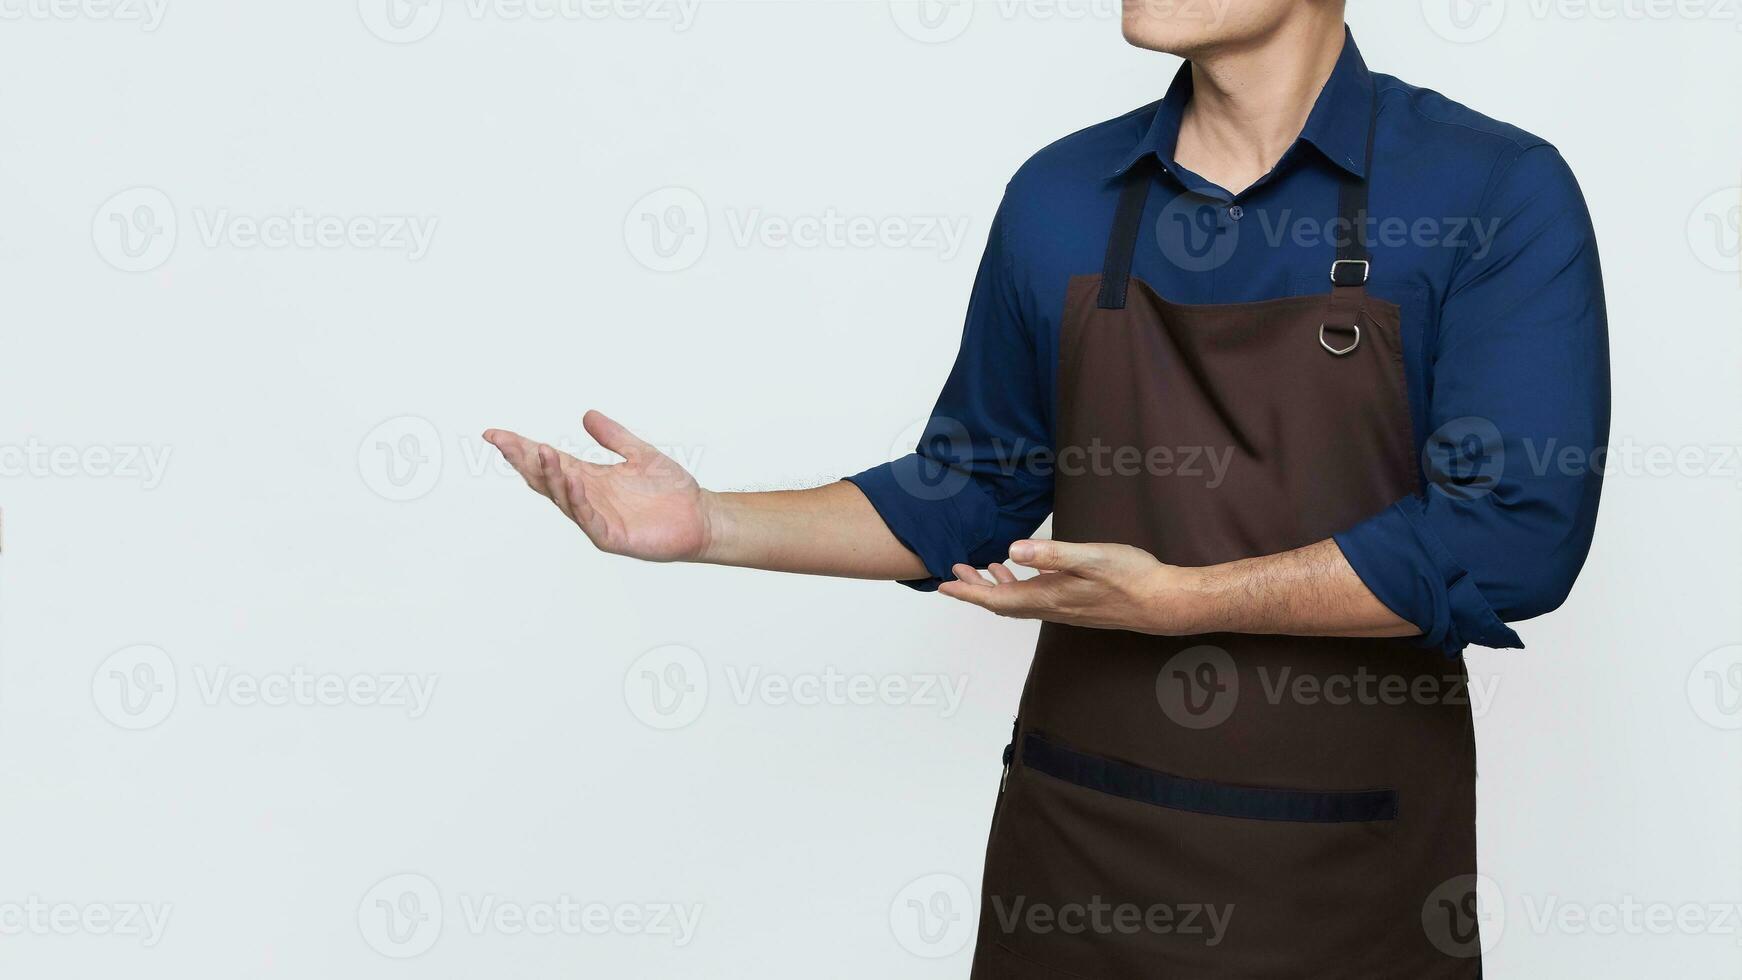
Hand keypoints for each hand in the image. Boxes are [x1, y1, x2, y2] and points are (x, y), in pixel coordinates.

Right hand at [484, 411, 715, 562]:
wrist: (701, 517)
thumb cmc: (671, 490)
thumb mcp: (639, 453)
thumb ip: (614, 436)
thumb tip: (586, 414)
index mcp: (589, 478)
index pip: (548, 461)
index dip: (521, 448)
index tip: (494, 434)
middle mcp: (586, 498)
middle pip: (545, 478)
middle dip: (523, 460)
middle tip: (502, 441)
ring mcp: (596, 518)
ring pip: (563, 497)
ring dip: (550, 474)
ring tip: (540, 451)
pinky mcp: (611, 536)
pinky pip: (588, 518)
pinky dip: (578, 499)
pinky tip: (572, 480)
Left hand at [938, 540, 1206, 634]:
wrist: (1163, 602)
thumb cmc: (1131, 577)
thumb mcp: (1090, 558)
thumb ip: (1051, 553)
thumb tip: (1012, 549)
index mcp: (1048, 597)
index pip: (996, 597)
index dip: (968, 590)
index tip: (943, 583)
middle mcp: (1051, 607)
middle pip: (1001, 602)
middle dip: (974, 588)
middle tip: (952, 573)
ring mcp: (1064, 608)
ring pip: (1018, 600)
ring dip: (996, 586)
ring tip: (979, 568)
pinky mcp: (1075, 604)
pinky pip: (1035, 598)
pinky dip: (1019, 585)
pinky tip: (1025, 571)